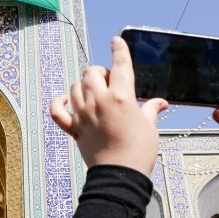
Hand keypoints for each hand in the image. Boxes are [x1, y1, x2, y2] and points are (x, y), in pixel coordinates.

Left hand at [50, 36, 167, 176]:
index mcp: (121, 97)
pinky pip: (57, 110)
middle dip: (100, 72)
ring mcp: (83, 114)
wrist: (120, 177)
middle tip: (110, 81)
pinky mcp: (74, 128)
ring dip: (84, 85)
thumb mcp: (150, 127)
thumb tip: (161, 103)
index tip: (116, 41)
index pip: (119, 64)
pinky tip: (66, 100)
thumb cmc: (138, 152)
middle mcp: (99, 101)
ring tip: (95, 92)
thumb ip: (152, 109)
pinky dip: (59, 102)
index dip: (119, 49)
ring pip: (75, 86)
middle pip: (92, 72)